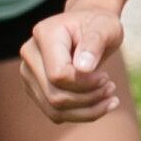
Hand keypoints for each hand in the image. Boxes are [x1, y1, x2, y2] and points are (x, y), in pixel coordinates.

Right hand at [27, 9, 129, 128]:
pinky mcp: (35, 89)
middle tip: (111, 87)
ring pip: (54, 110)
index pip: (58, 74)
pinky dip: (81, 114)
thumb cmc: (99, 26)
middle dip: (88, 98)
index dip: (85, 84)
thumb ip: (95, 43)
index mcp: (44, 34)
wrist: (89, 28)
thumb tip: (83, 68)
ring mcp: (29, 73)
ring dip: (87, 110)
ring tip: (109, 96)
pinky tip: (101, 104)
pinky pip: (55, 113)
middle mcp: (30, 54)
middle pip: (54, 95)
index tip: (106, 77)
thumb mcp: (106, 27)